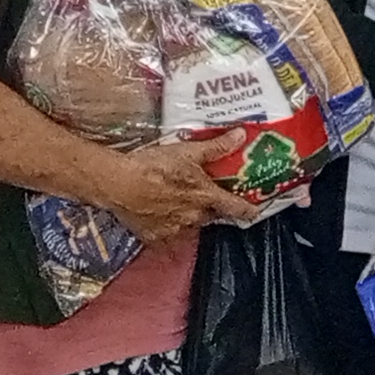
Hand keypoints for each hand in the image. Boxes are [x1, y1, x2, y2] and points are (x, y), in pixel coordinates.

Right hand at [100, 138, 241, 240]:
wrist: (120, 184)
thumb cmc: (155, 166)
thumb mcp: (187, 152)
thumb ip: (216, 147)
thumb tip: (241, 136)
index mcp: (206, 197)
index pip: (234, 208)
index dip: (247, 211)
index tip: (253, 213)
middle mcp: (194, 218)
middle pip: (210, 217)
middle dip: (209, 210)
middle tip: (202, 199)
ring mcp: (174, 230)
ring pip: (188, 227)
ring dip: (187, 218)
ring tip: (176, 205)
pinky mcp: (154, 238)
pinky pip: (165, 238)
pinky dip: (165, 229)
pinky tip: (158, 218)